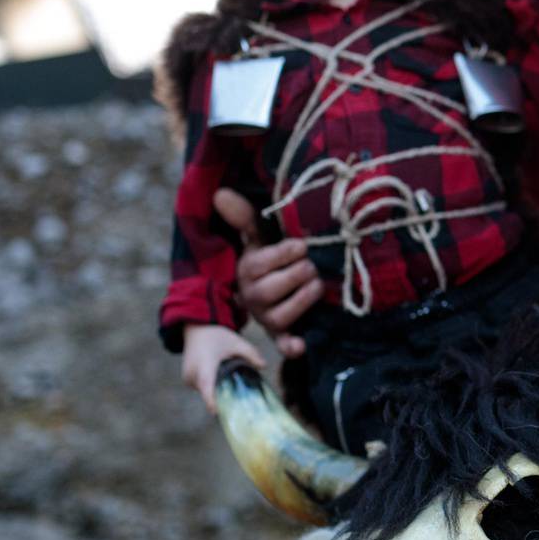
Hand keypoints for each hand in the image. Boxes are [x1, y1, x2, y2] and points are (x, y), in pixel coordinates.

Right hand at [181, 323, 264, 413]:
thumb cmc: (217, 335)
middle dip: (224, 396)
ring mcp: (188, 379)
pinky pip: (202, 388)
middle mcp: (193, 375)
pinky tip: (221, 379)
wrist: (197, 329)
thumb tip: (264, 366)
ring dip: (217, 389)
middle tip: (241, 396)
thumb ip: (251, 354)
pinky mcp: (187, 380)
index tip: (219, 413)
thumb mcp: (236, 342)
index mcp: (204, 366)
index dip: (212, 402)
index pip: (207, 389)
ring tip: (230, 381)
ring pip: (206, 391)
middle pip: (210, 393)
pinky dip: (212, 386)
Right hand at [215, 188, 319, 357]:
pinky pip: (282, 344)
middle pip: (268, 291)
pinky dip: (291, 346)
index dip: (282, 254)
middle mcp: (253, 296)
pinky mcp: (280, 333)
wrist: (275, 284)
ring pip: (278, 317)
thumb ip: (243, 217)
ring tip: (318, 285)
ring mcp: (266, 317)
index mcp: (247, 270)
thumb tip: (220, 193)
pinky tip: (303, 345)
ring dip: (301, 301)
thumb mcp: (258, 236)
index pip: (258, 265)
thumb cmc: (269, 256)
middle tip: (312, 266)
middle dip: (295, 276)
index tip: (301, 245)